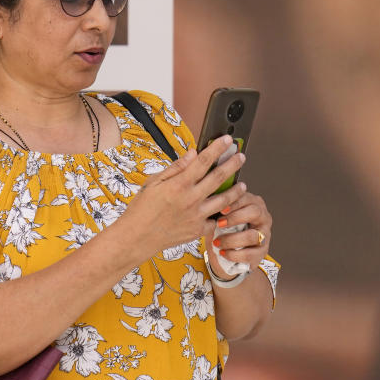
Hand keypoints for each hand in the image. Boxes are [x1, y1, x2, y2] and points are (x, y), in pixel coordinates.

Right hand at [117, 136, 245, 259]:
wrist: (136, 238)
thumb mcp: (152, 183)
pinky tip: (227, 210)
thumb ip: (175, 168)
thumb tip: (193, 154)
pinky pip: (215, 220)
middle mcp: (190, 199)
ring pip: (224, 200)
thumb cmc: (141, 209)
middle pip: (218, 177)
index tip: (227, 140)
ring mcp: (196, 216)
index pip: (203, 161)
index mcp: (178, 184)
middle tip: (241, 157)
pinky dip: (222, 215)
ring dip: (236, 191)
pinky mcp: (197, 230)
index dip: (217, 148)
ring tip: (243, 184)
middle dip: (233, 164)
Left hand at [205, 187, 271, 276]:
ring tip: (217, 242)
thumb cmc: (226, 229)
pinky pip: (249, 254)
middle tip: (219, 224)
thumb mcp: (223, 215)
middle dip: (235, 218)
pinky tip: (222, 253)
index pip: (247, 198)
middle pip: (255, 212)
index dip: (234, 203)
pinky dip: (233, 254)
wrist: (230, 252)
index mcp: (255, 204)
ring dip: (231, 239)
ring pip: (252, 236)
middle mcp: (264, 217)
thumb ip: (220, 207)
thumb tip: (209, 200)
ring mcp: (265, 235)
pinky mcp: (262, 252)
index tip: (221, 209)